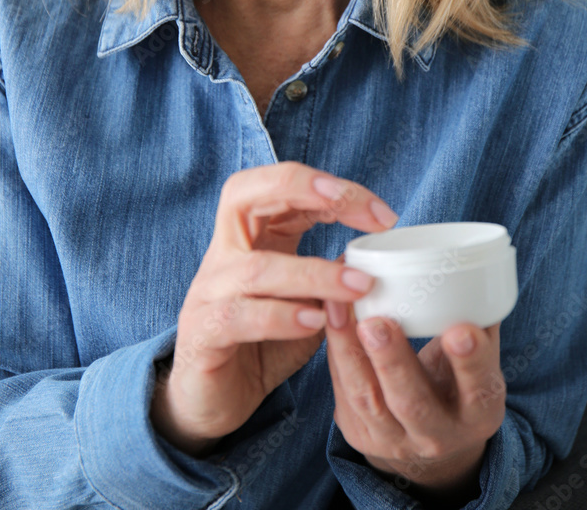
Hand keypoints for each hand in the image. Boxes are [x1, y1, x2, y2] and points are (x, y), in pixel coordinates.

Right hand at [150, 162, 397, 453]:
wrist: (212, 401)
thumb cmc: (262, 344)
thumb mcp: (306, 304)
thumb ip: (331, 277)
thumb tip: (374, 256)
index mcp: (250, 235)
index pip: (282, 186)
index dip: (333, 189)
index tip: (384, 216)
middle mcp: (224, 253)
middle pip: (243, 193)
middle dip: (302, 189)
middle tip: (358, 208)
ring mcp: (208, 291)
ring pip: (256, 267)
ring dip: (315, 274)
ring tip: (359, 286)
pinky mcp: (202, 333)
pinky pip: (238, 316)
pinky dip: (280, 317)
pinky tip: (315, 324)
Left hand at [324, 281, 504, 498]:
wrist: (430, 434)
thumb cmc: (457, 379)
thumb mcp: (479, 359)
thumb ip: (480, 319)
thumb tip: (480, 264)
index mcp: (479, 411)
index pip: (479, 388)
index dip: (470, 362)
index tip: (460, 331)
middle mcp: (438, 436)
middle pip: (412, 402)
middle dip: (392, 362)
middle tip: (377, 324)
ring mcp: (394, 440)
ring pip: (367, 398)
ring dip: (350, 352)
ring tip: (339, 310)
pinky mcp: (359, 433)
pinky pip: (343, 390)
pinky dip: (335, 352)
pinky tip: (329, 318)